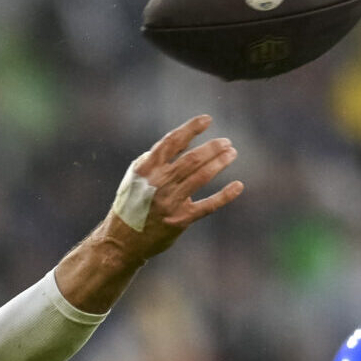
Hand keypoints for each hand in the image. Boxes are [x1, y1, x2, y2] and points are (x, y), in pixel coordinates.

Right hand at [97, 115, 244, 262]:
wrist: (122, 241)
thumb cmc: (131, 203)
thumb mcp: (137, 177)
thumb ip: (156, 158)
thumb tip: (183, 139)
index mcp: (146, 168)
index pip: (172, 142)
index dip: (191, 128)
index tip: (208, 119)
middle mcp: (158, 183)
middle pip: (192, 159)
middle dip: (212, 148)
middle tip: (227, 142)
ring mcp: (170, 202)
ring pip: (201, 177)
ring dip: (219, 163)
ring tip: (232, 153)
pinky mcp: (180, 220)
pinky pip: (207, 205)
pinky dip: (224, 195)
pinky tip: (238, 186)